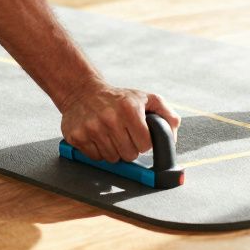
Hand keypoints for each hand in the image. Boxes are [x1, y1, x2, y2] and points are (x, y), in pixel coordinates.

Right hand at [57, 80, 180, 162]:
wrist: (82, 90)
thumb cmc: (118, 98)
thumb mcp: (146, 98)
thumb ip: (166, 115)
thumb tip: (172, 138)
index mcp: (129, 109)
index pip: (145, 145)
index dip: (144, 142)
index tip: (139, 135)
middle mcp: (109, 118)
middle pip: (129, 155)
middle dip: (129, 148)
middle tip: (124, 135)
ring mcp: (91, 127)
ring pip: (112, 158)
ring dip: (113, 150)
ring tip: (110, 134)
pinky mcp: (76, 136)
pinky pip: (95, 158)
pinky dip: (98, 151)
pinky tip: (97, 136)